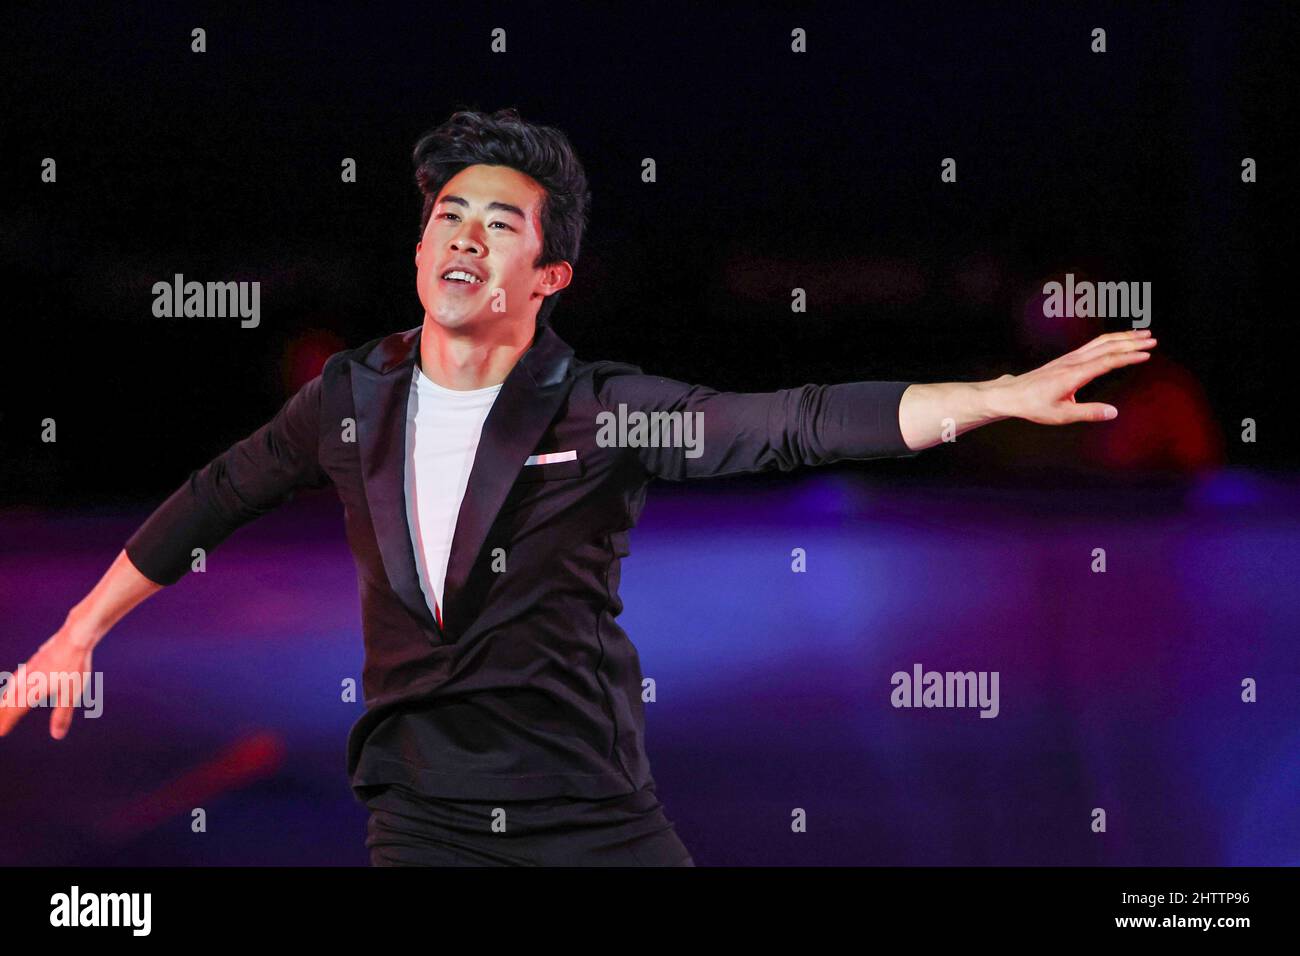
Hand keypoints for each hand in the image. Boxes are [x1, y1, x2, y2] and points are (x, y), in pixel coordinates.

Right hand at [0, 616, 98, 739]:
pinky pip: (20, 675)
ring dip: (6, 697)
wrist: (75, 637)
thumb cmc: (74, 666)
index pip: (16, 710)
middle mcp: (27, 679)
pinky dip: (14, 683)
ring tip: (3, 703)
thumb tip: (57, 735)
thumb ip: (63, 714)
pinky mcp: (37, 659)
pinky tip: (17, 680)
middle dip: (2, 711)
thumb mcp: (71, 694)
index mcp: (33, 690)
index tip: (1, 732)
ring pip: (13, 686)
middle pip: (10, 699)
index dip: (8, 721)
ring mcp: (31, 668)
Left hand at [993, 329, 1156, 424]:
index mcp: (1074, 374)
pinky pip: (1094, 344)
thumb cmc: (1035, 405)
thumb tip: (1113, 413)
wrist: (1013, 394)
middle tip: (1153, 339)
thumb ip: (1089, 413)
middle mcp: (1074, 362)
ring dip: (1123, 336)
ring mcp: (1071, 357)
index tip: (1147, 354)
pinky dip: (1111, 340)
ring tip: (1143, 335)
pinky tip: (1121, 340)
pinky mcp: (1068, 358)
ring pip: (1101, 342)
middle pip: (1108, 346)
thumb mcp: (1062, 415)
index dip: (1128, 357)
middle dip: (1132, 341)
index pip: (1107, 361)